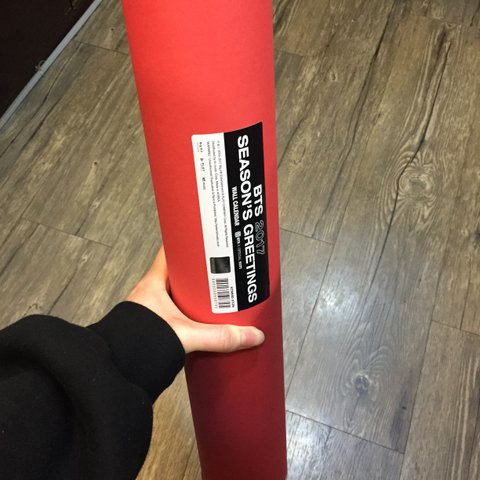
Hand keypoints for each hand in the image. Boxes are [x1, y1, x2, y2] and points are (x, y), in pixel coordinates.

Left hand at [127, 246, 264, 353]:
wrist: (117, 373)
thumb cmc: (138, 345)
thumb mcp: (185, 336)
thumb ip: (218, 337)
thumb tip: (251, 335)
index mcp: (153, 283)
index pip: (170, 251)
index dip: (188, 242)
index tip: (207, 239)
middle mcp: (151, 293)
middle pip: (179, 272)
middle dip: (199, 271)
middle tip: (221, 269)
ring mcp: (152, 310)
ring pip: (178, 293)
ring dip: (195, 294)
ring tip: (218, 294)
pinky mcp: (155, 326)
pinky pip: (176, 311)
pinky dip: (189, 312)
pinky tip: (203, 320)